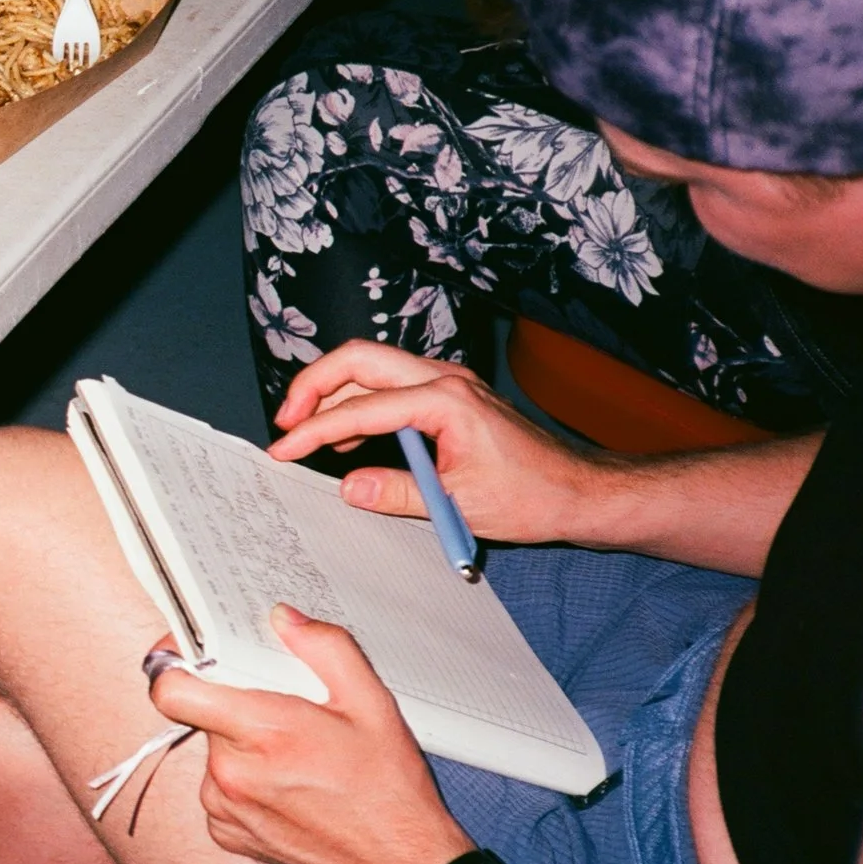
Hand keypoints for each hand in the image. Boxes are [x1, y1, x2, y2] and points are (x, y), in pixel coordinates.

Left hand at [147, 609, 473, 863]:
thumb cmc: (387, 786)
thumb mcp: (370, 701)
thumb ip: (324, 648)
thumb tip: (282, 619)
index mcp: (261, 733)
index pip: (172, 690)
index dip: (173, 663)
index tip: (192, 654)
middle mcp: (230, 774)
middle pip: (202, 714)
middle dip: (235, 704)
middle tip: (284, 711)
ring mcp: (224, 809)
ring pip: (213, 751)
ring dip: (242, 746)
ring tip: (296, 757)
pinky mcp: (227, 834)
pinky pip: (219, 789)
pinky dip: (245, 782)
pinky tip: (288, 787)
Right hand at [266, 340, 609, 545]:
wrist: (579, 490)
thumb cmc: (533, 495)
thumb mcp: (459, 505)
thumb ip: (398, 493)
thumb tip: (346, 487)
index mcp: (446, 401)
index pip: (361, 408)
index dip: (313, 430)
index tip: (283, 450)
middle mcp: (445, 379)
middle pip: (359, 359)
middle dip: (313, 386)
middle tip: (285, 423)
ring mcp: (448, 383)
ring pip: (372, 366)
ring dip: (333, 391)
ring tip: (304, 431)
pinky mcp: (450, 397)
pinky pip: (391, 386)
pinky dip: (358, 403)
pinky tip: (346, 438)